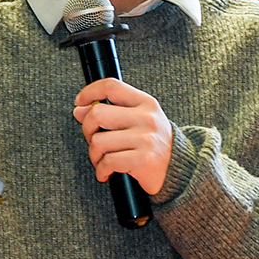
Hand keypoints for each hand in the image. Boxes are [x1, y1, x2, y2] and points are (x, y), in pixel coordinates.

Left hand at [73, 78, 172, 194]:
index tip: (80, 102)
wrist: (178, 169)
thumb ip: (111, 112)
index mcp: (145, 103)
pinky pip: (107, 162)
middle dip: (87, 130)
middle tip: (93, 140)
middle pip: (97, 113)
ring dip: (94, 155)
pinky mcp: (143, 160)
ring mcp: (146, 139)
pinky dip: (102, 170)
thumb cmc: (154, 144)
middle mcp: (147, 118)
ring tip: (102, 160)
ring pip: (98, 141)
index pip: (112, 86)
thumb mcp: (137, 121)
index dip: (90, 92)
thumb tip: (80, 110)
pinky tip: (107, 172)